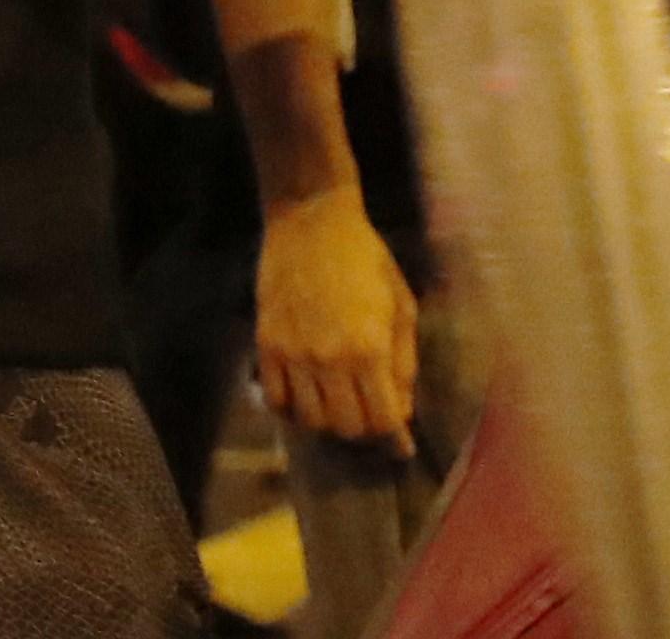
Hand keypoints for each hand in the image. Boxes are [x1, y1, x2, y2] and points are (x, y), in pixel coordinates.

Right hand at [253, 186, 423, 450]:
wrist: (312, 222)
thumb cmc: (367, 259)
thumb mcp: (401, 304)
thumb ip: (403, 362)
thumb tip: (402, 412)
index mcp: (369, 348)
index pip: (382, 419)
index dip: (394, 439)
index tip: (401, 447)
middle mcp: (329, 359)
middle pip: (346, 428)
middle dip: (365, 429)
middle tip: (371, 416)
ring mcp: (293, 355)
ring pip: (310, 421)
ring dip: (329, 421)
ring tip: (339, 403)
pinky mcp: (266, 347)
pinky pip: (276, 401)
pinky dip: (293, 409)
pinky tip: (306, 395)